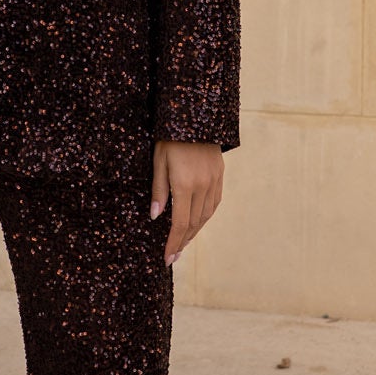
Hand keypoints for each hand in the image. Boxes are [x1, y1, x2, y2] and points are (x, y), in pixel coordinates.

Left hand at [150, 139, 223, 267]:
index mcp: (185, 184)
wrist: (196, 115)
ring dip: (194, 232)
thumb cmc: (170, 138)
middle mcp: (203, 186)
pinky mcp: (219, 175)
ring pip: (206, 215)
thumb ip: (159, 191)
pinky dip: (205, 217)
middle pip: (194, 223)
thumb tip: (156, 217)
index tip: (167, 258)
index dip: (173, 243)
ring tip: (183, 243)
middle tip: (173, 256)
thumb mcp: (158, 162)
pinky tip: (197, 222)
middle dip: (183, 242)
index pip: (180, 223)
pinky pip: (214, 203)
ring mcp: (214, 181)